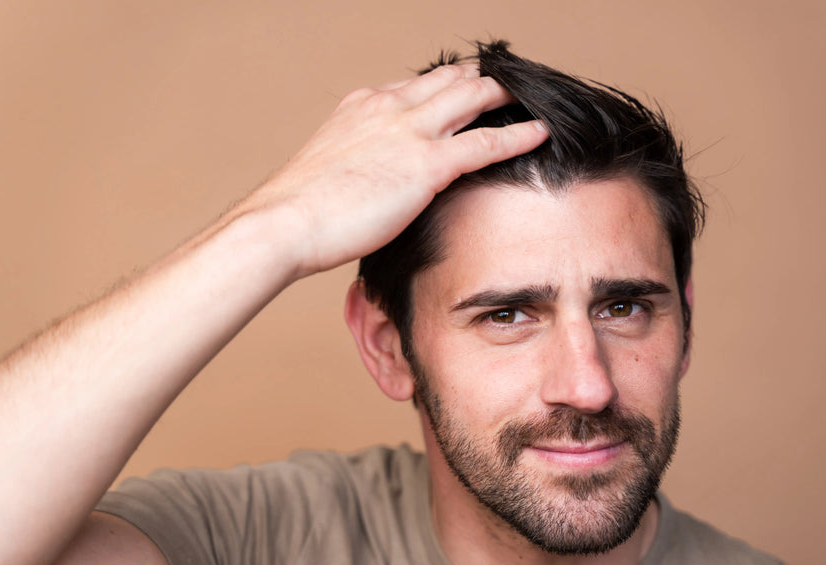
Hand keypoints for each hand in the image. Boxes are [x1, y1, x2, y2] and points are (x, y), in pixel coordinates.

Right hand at [229, 64, 548, 280]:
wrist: (283, 224)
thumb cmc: (299, 211)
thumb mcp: (331, 169)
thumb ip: (361, 163)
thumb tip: (375, 185)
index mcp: (364, 105)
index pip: (419, 85)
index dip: (451, 85)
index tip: (470, 90)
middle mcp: (389, 106)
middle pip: (452, 79)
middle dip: (485, 79)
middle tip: (513, 84)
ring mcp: (410, 131)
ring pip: (474, 96)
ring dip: (508, 94)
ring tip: (536, 97)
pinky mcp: (426, 164)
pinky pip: (486, 142)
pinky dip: (519, 134)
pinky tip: (542, 130)